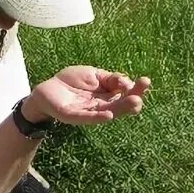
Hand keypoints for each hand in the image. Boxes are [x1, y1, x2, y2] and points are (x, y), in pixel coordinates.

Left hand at [23, 66, 150, 125]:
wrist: (48, 88)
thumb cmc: (72, 81)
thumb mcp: (94, 74)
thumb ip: (110, 78)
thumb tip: (127, 82)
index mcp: (108, 95)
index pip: (127, 94)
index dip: (137, 88)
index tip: (145, 81)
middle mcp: (102, 105)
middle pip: (122, 104)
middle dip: (134, 99)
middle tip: (142, 94)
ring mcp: (90, 112)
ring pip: (109, 111)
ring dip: (122, 108)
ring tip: (135, 102)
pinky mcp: (75, 116)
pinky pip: (89, 118)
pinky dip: (99, 117)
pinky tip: (109, 114)